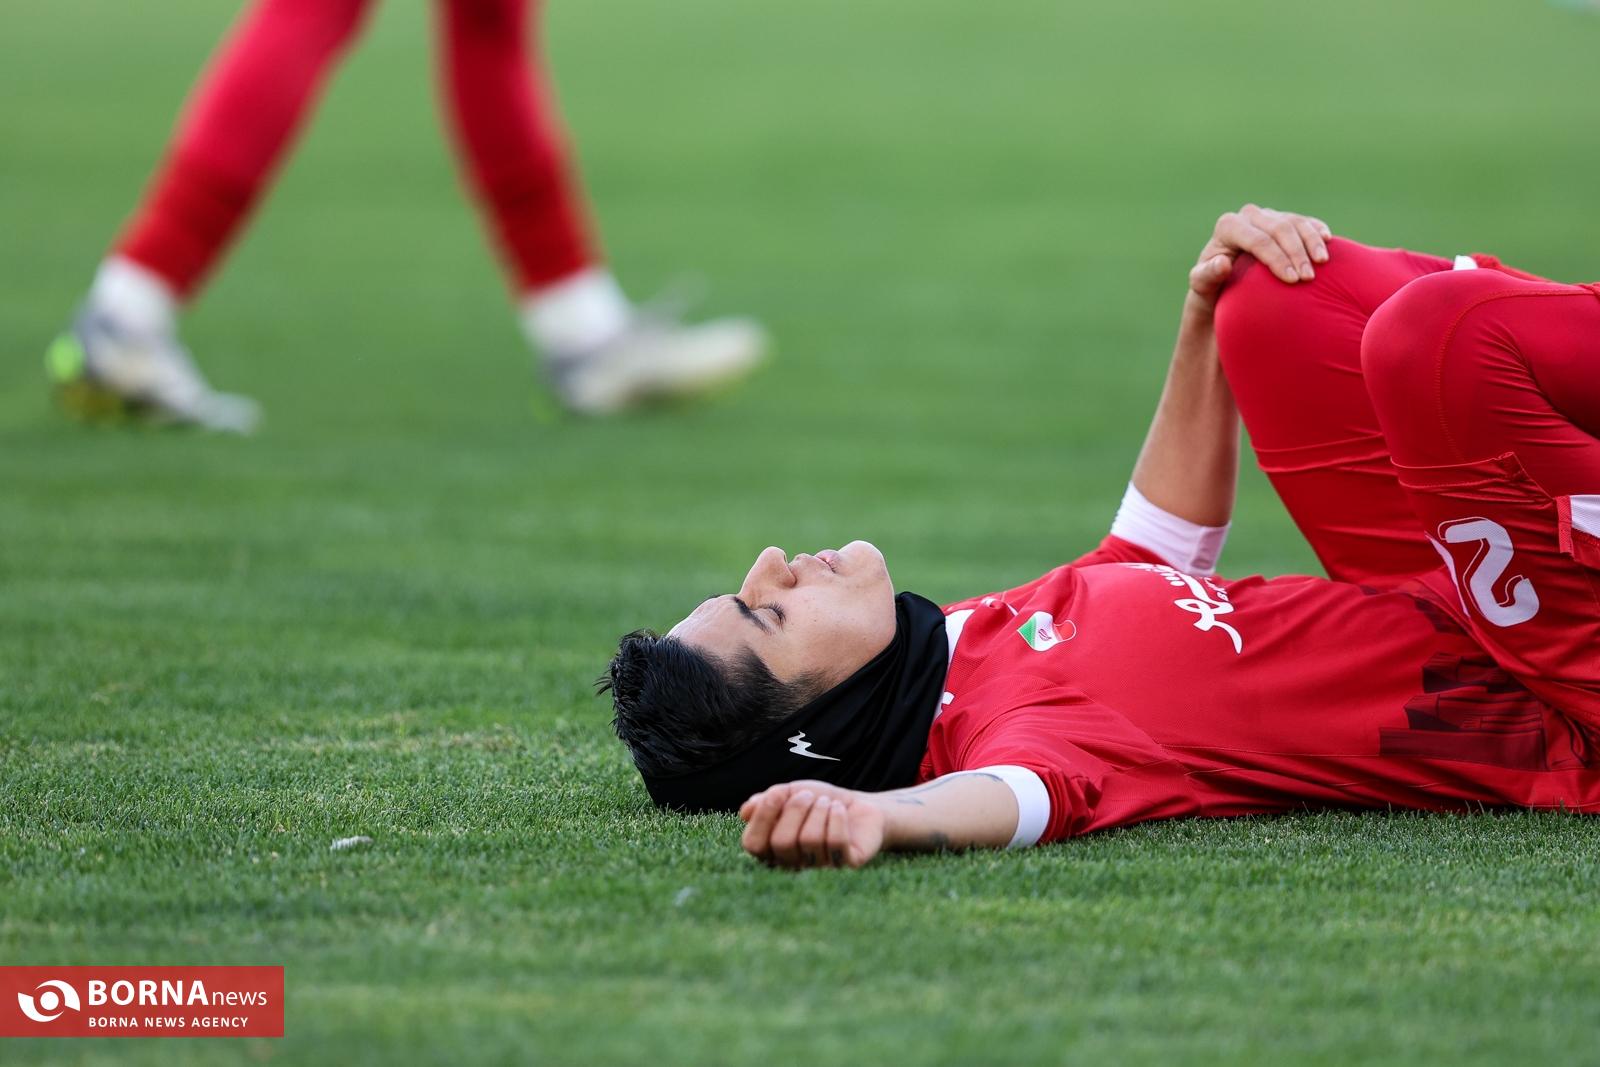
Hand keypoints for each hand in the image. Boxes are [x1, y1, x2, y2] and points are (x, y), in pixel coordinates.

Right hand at [738, 780, 885, 869]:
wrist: (858, 806)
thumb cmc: (818, 803)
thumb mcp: (790, 793)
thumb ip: (768, 800)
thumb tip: (745, 811)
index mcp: (773, 850)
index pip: (754, 844)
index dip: (762, 818)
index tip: (777, 793)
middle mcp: (793, 865)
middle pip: (782, 843)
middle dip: (795, 810)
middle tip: (809, 796)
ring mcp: (819, 869)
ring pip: (810, 841)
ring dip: (818, 811)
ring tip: (827, 803)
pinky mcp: (847, 866)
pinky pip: (836, 843)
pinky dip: (836, 818)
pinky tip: (839, 810)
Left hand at [1188, 204, 1333, 311]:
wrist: (1223, 283)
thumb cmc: (1211, 289)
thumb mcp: (1201, 287)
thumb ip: (1207, 275)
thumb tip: (1222, 264)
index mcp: (1228, 226)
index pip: (1257, 240)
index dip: (1276, 258)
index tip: (1292, 280)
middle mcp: (1249, 215)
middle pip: (1279, 229)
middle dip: (1296, 253)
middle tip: (1308, 278)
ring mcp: (1268, 216)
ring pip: (1295, 222)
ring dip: (1312, 241)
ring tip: (1322, 263)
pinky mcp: (1284, 220)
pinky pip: (1305, 221)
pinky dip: (1317, 230)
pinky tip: (1328, 242)